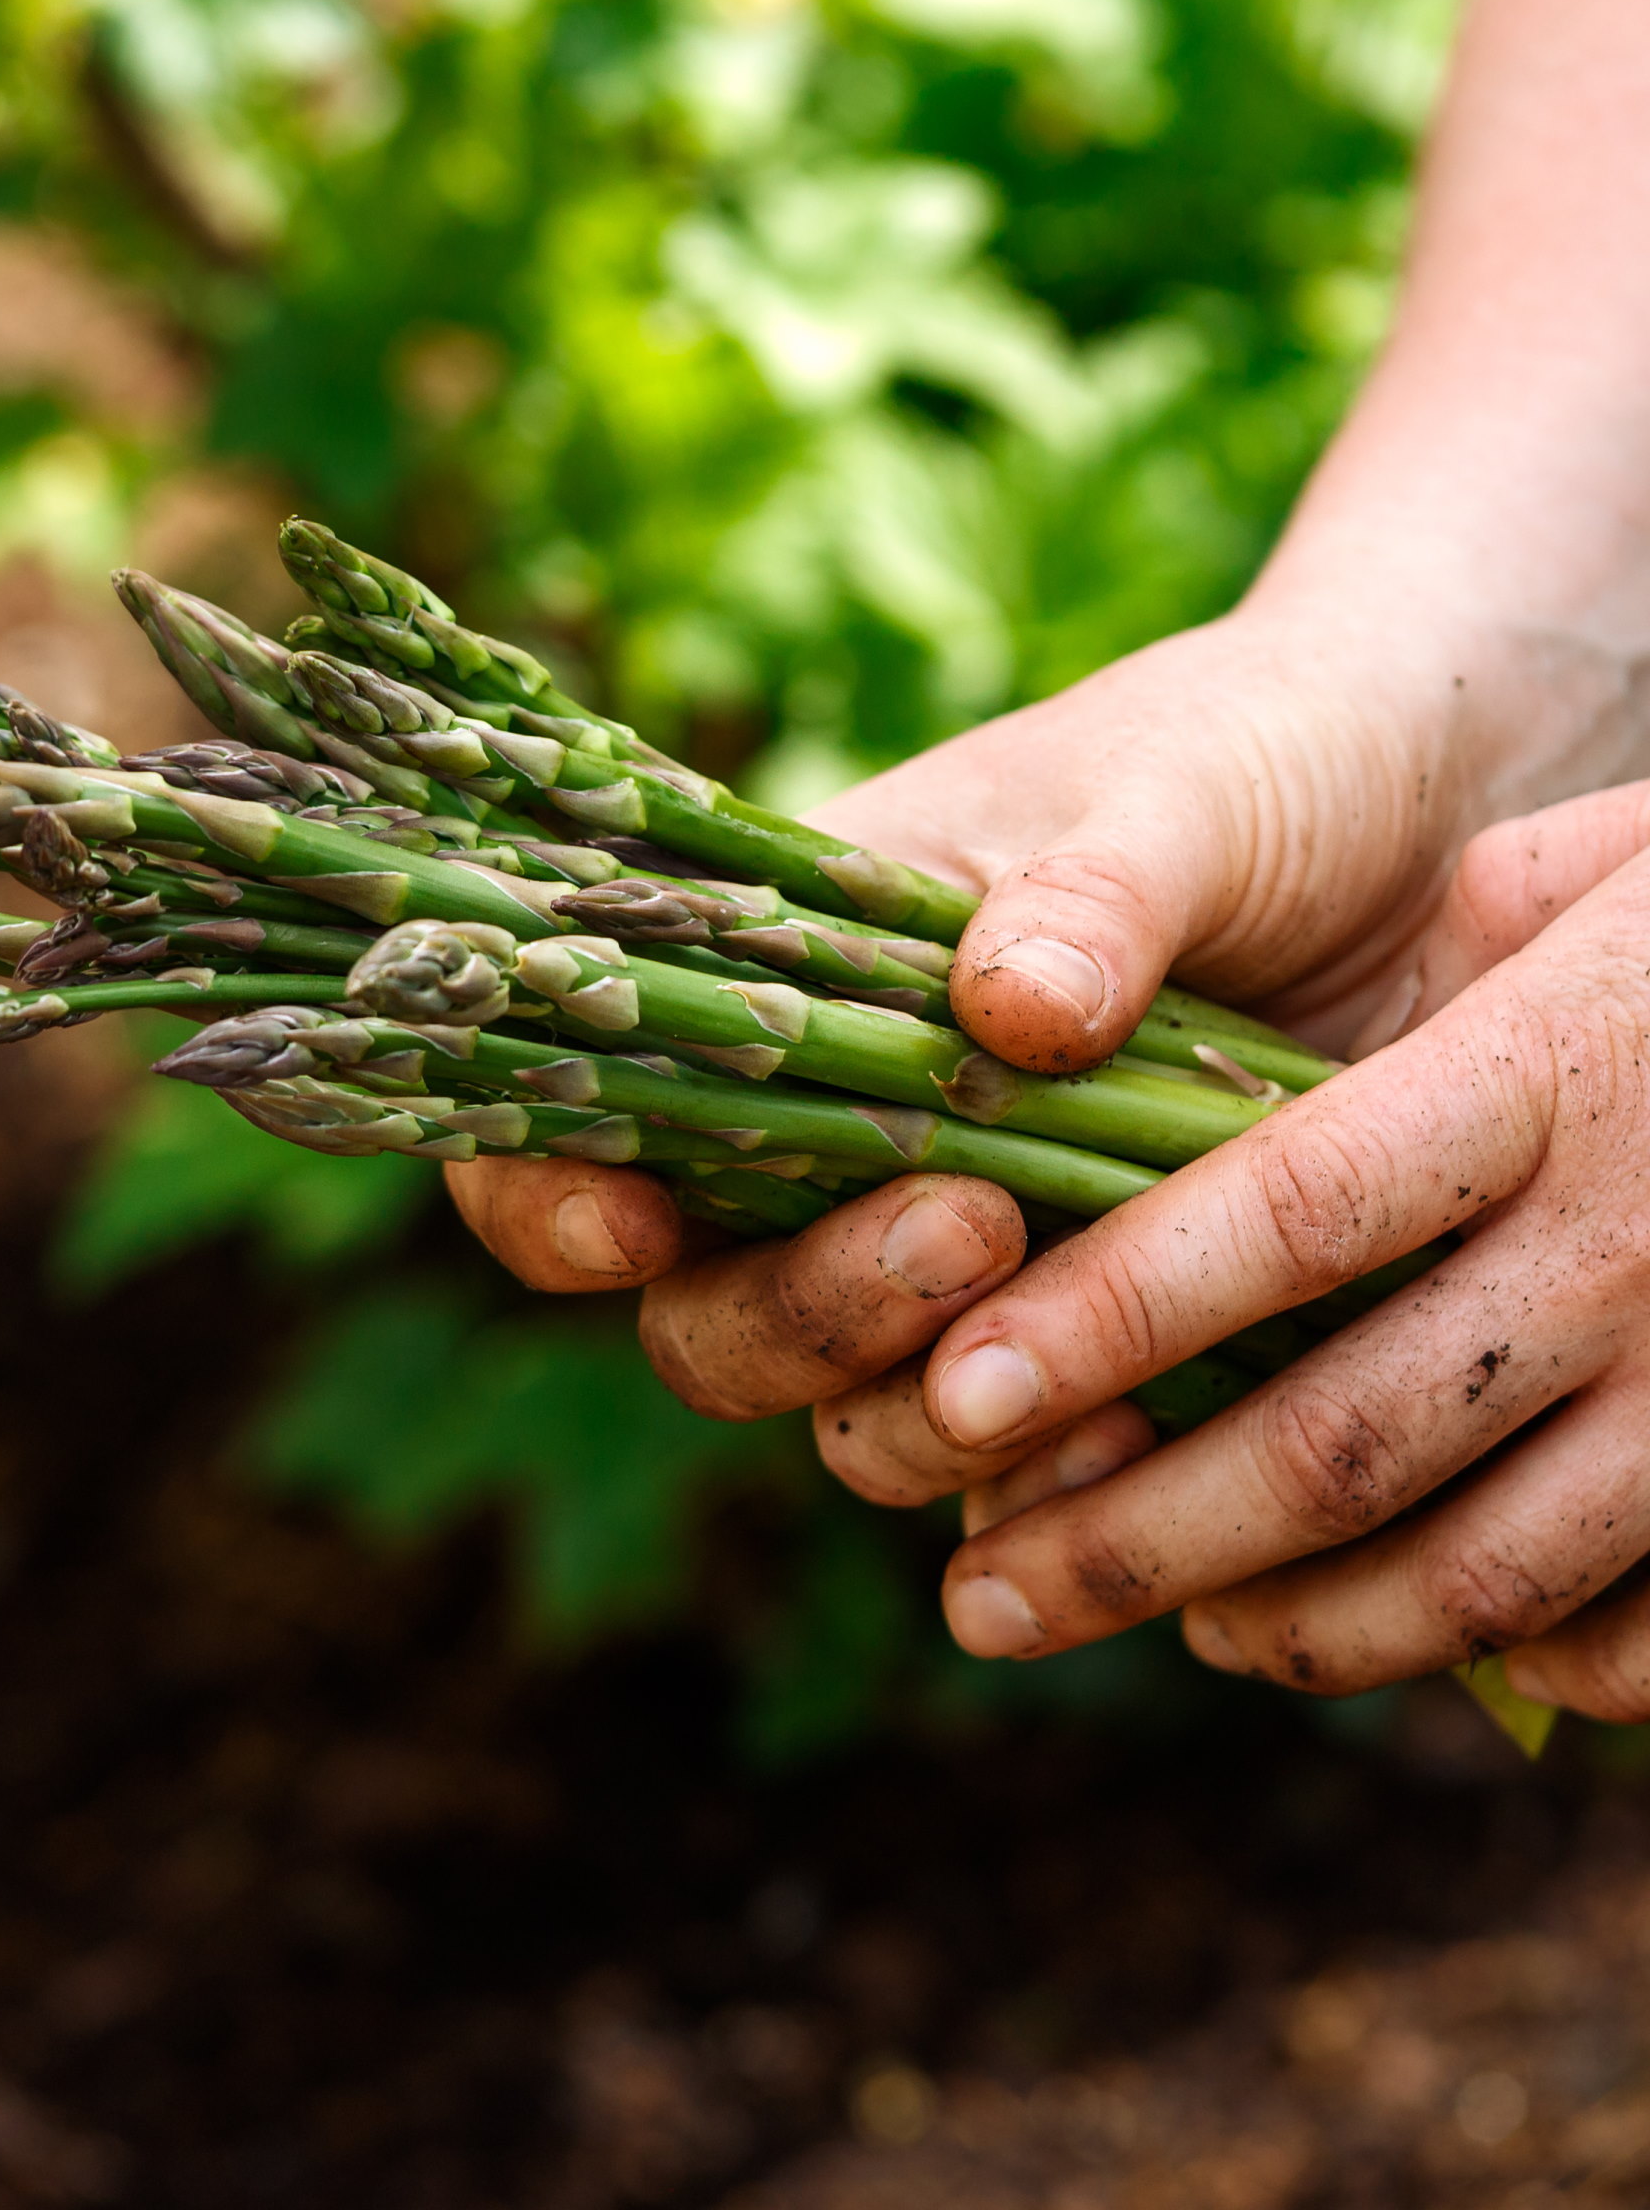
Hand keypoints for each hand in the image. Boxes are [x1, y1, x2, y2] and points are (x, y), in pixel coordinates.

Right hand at [446, 586, 1630, 1481]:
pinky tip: (1142, 1449)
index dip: (550, 1194)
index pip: (581, 1105)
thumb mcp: (1181, 790)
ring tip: (1083, 1339)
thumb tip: (1007, 1012)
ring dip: (921, 1408)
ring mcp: (957, 1248)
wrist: (1438, 827)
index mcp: (790, 975)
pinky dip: (1052, 1482)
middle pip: (705, 1308)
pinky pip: (1015, 1457)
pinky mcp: (1086, 1328)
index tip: (635, 1225)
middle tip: (968, 1228)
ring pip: (846, 1410)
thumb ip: (1094, 893)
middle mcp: (838, 1136)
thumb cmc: (1263, 757)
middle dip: (801, 1312)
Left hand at [904, 782, 1649, 1714]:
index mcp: (1555, 1065)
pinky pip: (1634, 1630)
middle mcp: (1640, 1240)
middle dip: (1138, 1537)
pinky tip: (1377, 1643)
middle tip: (978, 1597)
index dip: (1115, 1313)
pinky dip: (1493, 1659)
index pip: (1295, 1210)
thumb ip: (1360, 981)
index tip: (957, 1389)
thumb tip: (1134, 1041)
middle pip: (1348, 1437)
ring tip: (1156, 1628)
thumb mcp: (1570, 879)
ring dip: (1286, 1627)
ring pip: (1477, 1570)